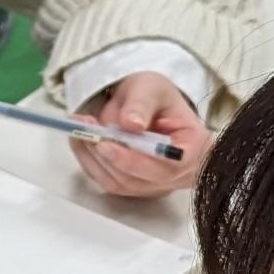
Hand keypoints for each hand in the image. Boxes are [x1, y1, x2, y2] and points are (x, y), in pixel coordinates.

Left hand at [66, 74, 210, 200]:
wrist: (148, 105)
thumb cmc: (157, 97)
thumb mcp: (151, 87)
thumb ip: (142, 103)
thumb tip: (130, 124)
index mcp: (193, 149)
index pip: (168, 165)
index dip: (135, 160)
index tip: (106, 144)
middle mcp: (177, 175)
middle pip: (140, 179)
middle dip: (108, 156)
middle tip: (86, 130)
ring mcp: (155, 185)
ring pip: (120, 184)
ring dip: (94, 159)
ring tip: (81, 131)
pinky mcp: (135, 187)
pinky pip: (109, 183)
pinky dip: (91, 163)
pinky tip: (81, 141)